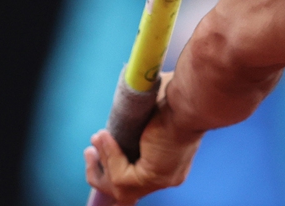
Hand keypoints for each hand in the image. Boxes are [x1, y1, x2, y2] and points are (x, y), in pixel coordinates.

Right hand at [84, 74, 202, 204]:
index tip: (101, 149)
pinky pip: (119, 176)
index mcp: (173, 162)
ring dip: (102, 163)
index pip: (140, 179)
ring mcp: (161, 179)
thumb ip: (141, 111)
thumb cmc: (181, 94)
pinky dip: (108, 157)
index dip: (116, 168)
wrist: (193, 98)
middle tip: (90, 151)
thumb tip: (128, 96)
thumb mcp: (155, 107)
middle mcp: (169, 175)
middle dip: (102, 172)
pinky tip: (103, 136)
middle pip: (127, 191)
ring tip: (96, 137)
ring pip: (119, 186)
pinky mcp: (151, 177)